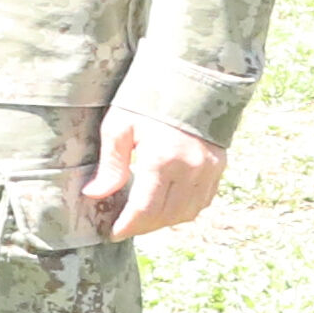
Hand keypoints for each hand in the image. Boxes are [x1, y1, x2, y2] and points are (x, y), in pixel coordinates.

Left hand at [86, 112, 226, 243]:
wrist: (187, 79)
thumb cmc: (146, 99)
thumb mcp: (119, 126)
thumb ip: (111, 164)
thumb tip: (94, 194)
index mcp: (162, 159)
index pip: (145, 208)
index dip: (128, 225)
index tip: (112, 233)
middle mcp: (190, 169)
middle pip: (166, 215)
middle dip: (143, 227)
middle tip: (123, 228)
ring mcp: (208, 169)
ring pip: (188, 212)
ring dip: (164, 222)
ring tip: (141, 220)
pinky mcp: (218, 166)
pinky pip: (202, 200)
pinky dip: (184, 210)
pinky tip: (166, 207)